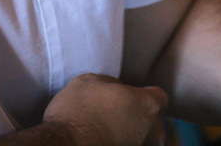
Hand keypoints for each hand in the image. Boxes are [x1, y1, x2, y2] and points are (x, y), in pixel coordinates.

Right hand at [42, 73, 167, 145]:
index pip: (158, 97)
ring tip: (105, 129)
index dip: (141, 95)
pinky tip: (102, 141)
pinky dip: (119, 144)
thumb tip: (118, 91)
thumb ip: (115, 84)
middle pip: (153, 122)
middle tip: (113, 113)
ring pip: (141, 139)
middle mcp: (153, 133)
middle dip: (137, 117)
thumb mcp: (93, 80)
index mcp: (150, 106)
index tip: (126, 96)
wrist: (63, 145)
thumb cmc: (77, 112)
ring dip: (128, 134)